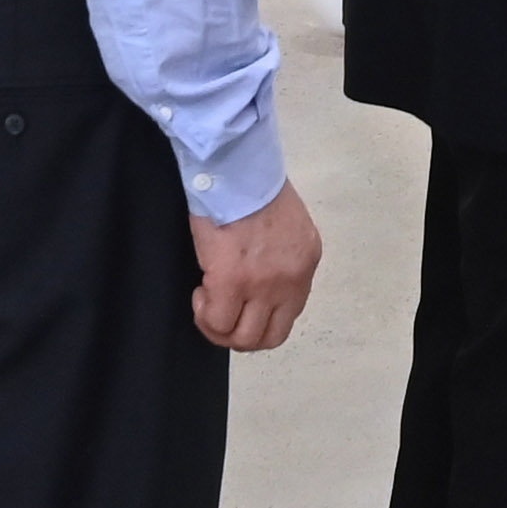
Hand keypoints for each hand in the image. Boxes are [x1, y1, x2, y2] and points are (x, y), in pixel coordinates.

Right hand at [188, 180, 322, 352]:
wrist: (235, 169)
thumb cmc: (251, 187)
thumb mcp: (285, 226)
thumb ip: (279, 257)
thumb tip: (259, 279)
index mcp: (305, 262)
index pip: (289, 315)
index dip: (260, 318)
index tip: (241, 305)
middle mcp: (291, 280)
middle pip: (270, 338)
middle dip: (241, 334)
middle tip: (221, 314)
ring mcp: (263, 285)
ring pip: (242, 338)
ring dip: (220, 327)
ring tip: (208, 302)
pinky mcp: (232, 282)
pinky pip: (217, 321)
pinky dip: (205, 314)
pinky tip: (201, 292)